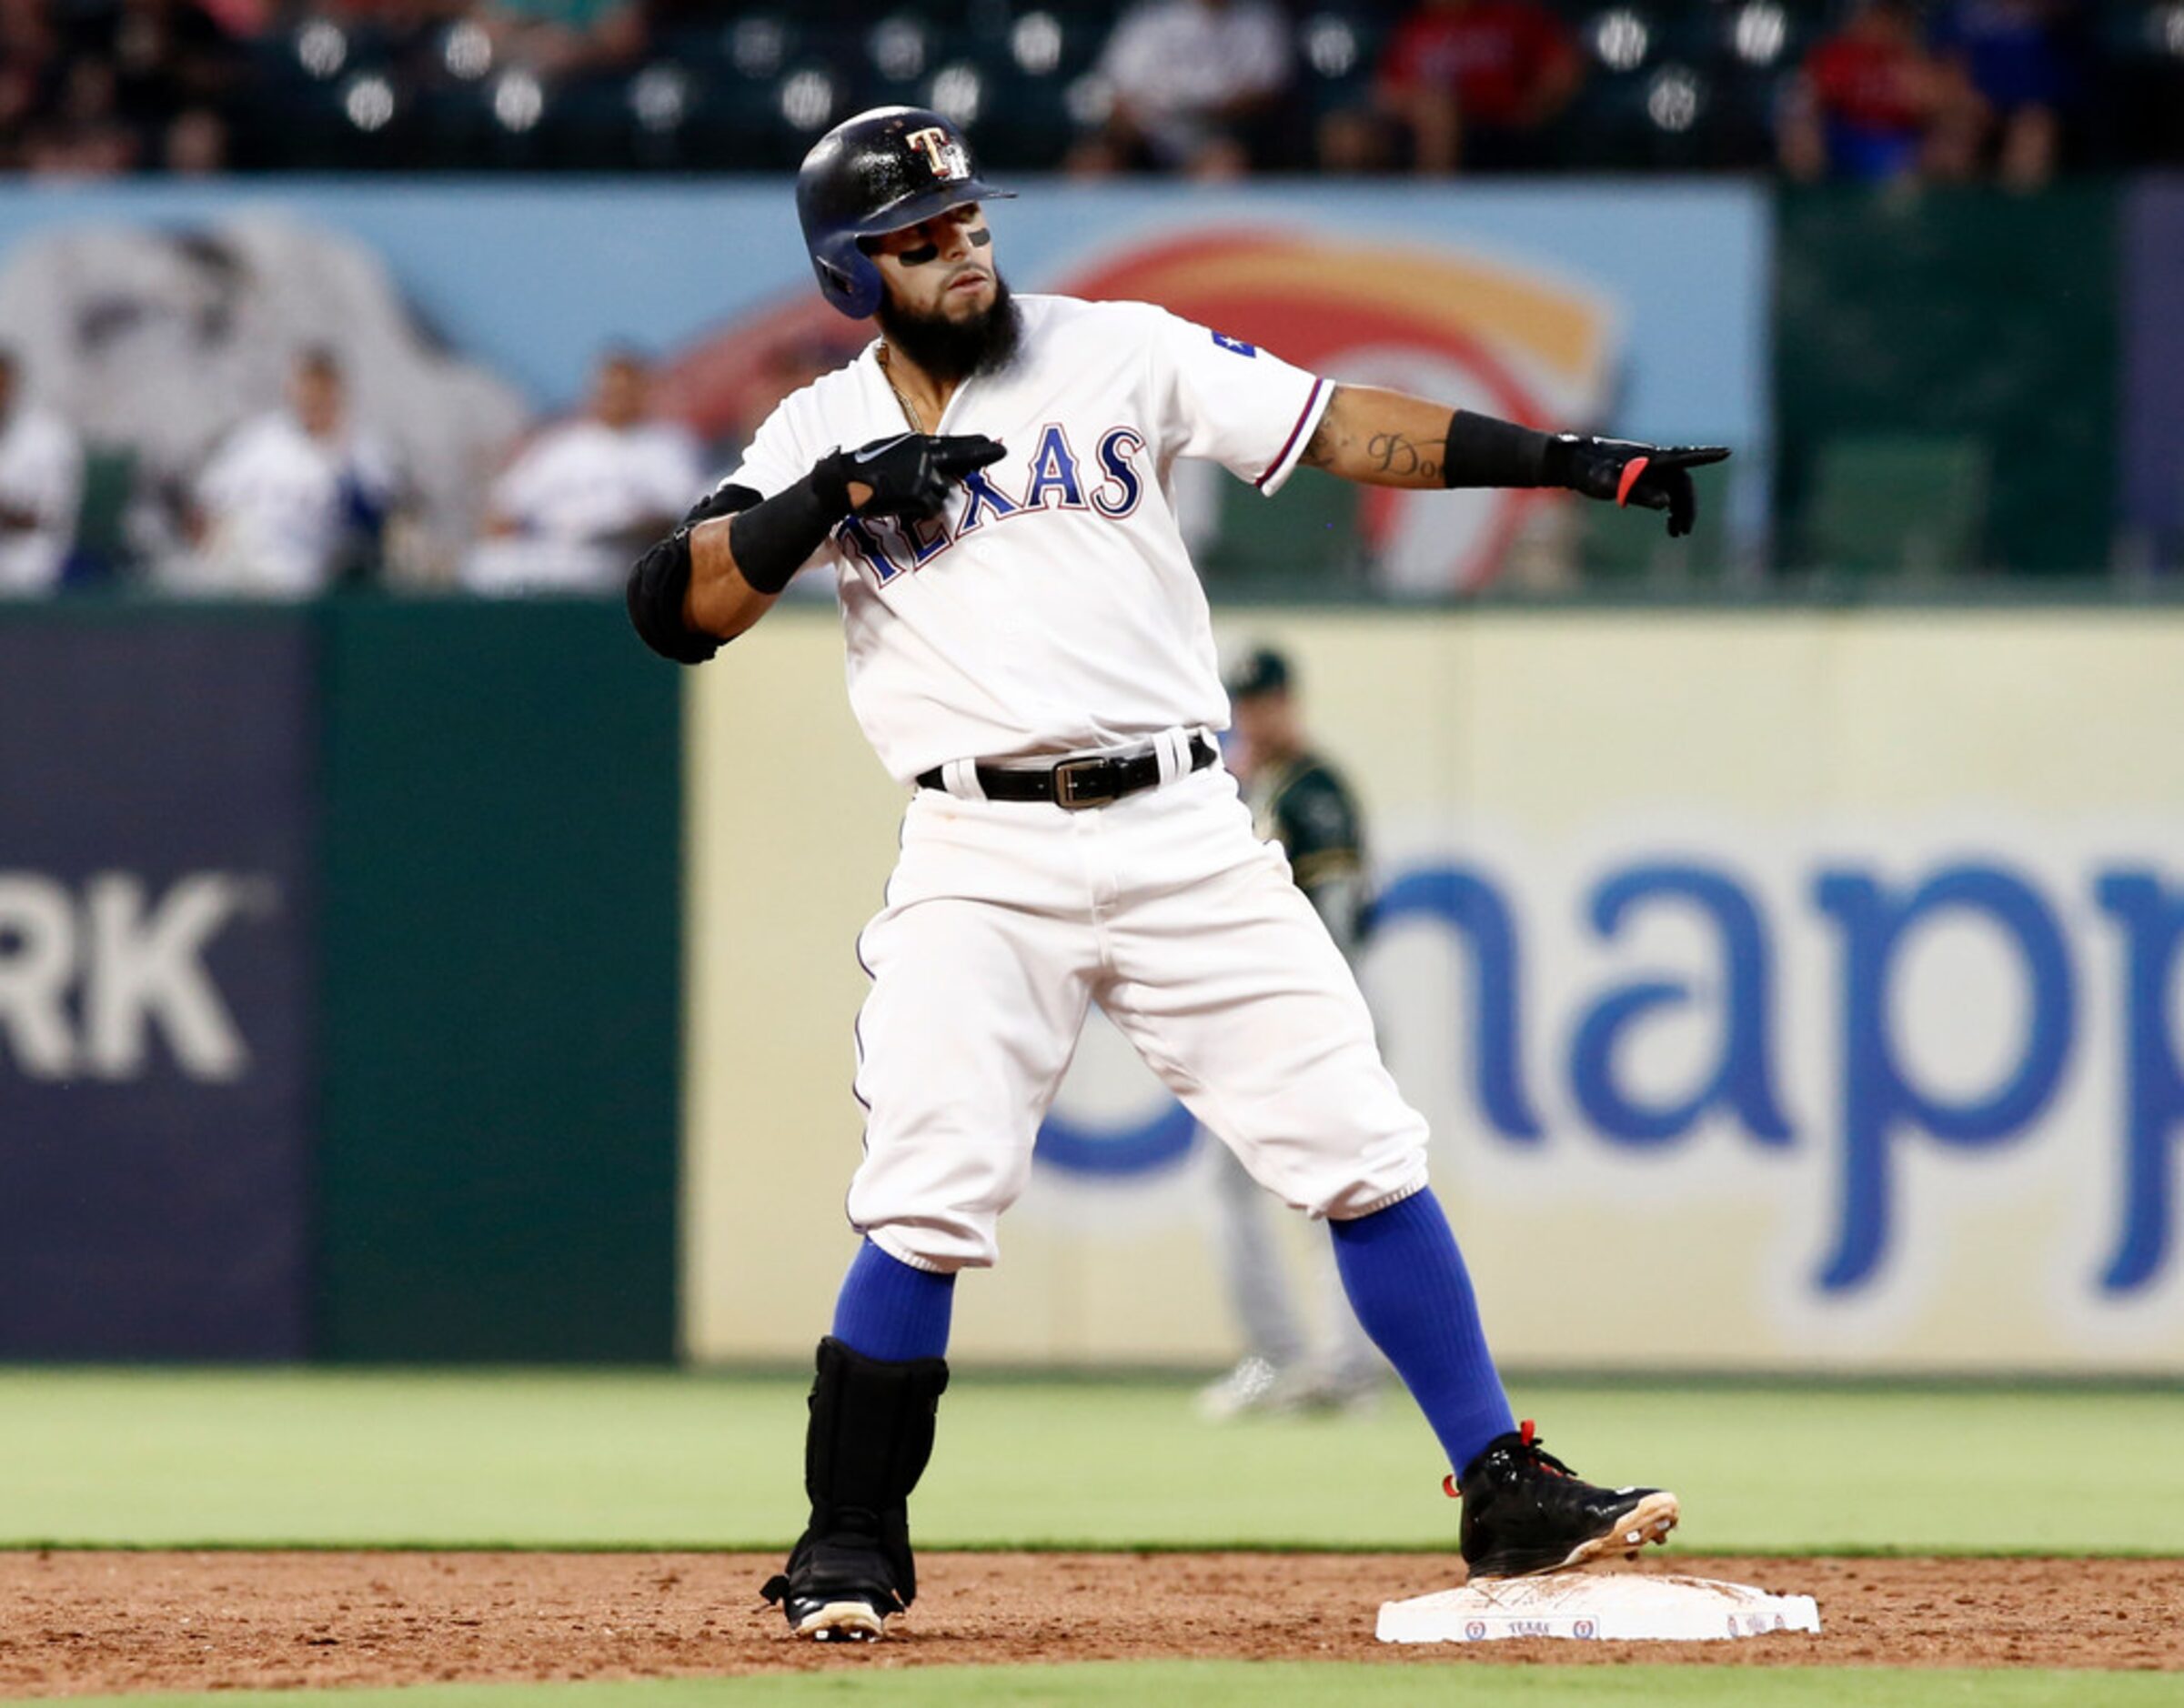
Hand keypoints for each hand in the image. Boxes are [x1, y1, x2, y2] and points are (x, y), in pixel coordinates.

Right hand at [817, 433, 1005, 522]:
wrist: (844, 481)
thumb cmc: (864, 469)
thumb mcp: (893, 452)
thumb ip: (916, 455)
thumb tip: (933, 463)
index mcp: (918, 443)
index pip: (953, 444)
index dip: (974, 445)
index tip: (993, 443)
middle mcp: (925, 455)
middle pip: (962, 457)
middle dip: (983, 454)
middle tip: (1002, 452)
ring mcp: (924, 473)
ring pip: (943, 493)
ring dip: (930, 500)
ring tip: (905, 498)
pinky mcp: (919, 493)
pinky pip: (931, 509)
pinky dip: (921, 513)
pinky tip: (905, 509)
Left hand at [1548, 436, 1729, 537]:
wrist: (1570, 462)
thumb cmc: (1587, 471)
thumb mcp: (1609, 484)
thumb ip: (1637, 491)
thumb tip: (1666, 503)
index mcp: (1649, 459)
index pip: (1684, 457)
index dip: (1706, 456)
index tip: (1728, 452)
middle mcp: (1653, 460)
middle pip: (1682, 482)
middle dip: (1687, 506)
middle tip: (1683, 532)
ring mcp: (1647, 468)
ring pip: (1674, 489)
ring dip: (1679, 510)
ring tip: (1676, 534)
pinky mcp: (1640, 476)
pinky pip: (1663, 490)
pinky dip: (1668, 506)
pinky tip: (1667, 522)